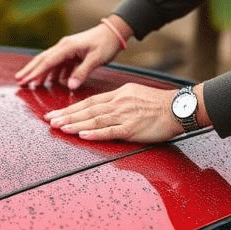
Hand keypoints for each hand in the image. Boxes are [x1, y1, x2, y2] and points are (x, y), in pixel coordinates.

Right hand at [15, 16, 132, 88]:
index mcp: (67, 47)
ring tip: (30, 83)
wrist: (114, 32)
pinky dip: (52, 72)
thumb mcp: (96, 59)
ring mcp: (67, 49)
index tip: (25, 80)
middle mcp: (63, 46)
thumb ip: (82, 72)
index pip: (47, 61)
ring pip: (49, 62)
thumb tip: (69, 85)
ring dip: (39, 72)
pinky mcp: (71, 53)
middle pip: (43, 59)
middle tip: (19, 80)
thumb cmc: (106, 43)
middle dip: (30, 70)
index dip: (35, 72)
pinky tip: (51, 81)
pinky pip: (58, 64)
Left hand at [45, 83, 183, 142]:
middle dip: (66, 116)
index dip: (71, 108)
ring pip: (94, 119)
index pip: (89, 102)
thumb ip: (119, 103)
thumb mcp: (135, 96)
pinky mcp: (132, 128)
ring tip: (60, 128)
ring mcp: (124, 116)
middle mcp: (118, 103)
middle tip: (49, 120)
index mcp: (119, 95)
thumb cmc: (160, 105)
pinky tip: (81, 135)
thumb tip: (105, 114)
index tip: (56, 113)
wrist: (180, 107)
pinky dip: (94, 133)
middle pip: (87, 110)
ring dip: (75, 124)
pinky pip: (109, 131)